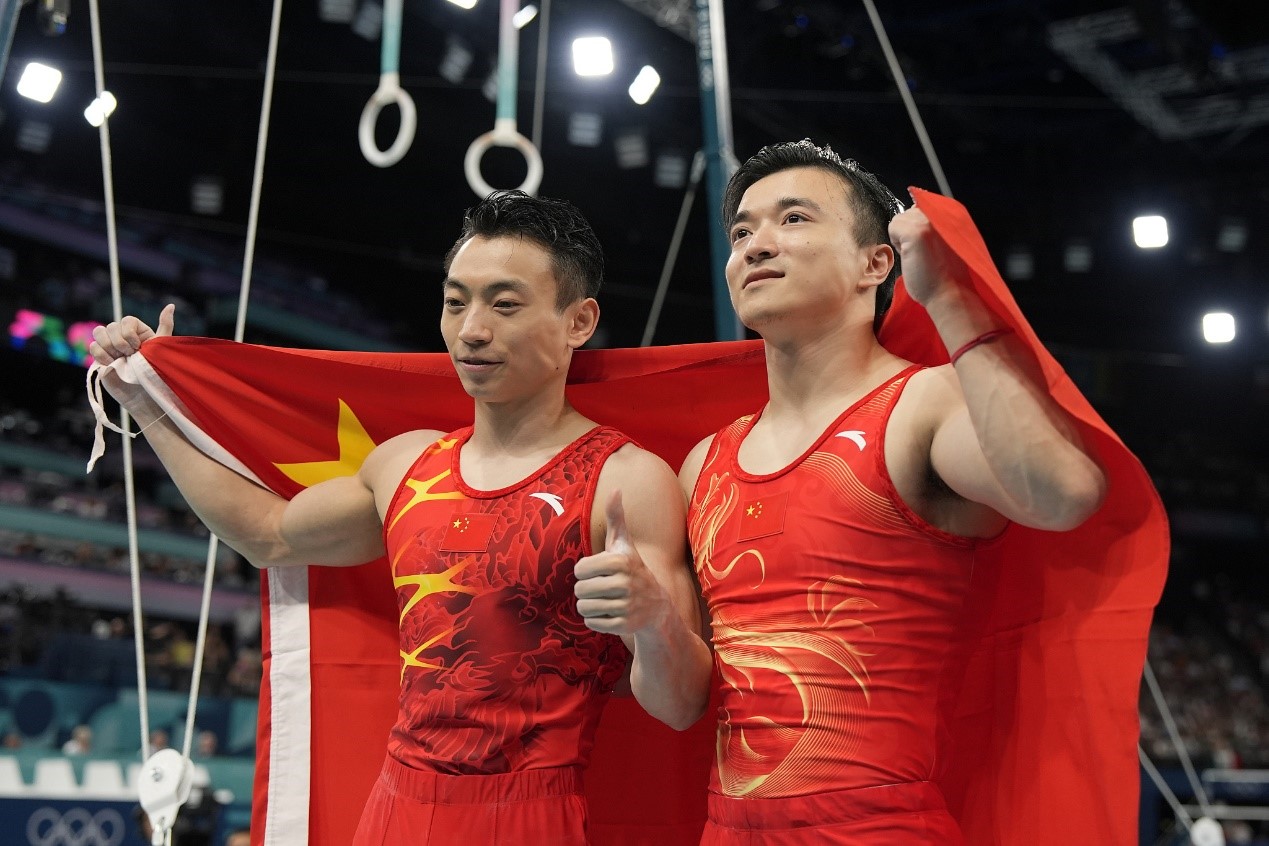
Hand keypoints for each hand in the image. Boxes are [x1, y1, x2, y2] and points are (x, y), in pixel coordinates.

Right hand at [88, 304, 174, 409]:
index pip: (126, 320)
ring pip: (98, 332)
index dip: (129, 334)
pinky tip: (112, 364)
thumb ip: (165, 326)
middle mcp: (123, 337)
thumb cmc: (158, 372)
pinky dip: (101, 355)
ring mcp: (111, 347)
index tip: (138, 348)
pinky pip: (92, 347)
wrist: (146, 396)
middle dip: (119, 343)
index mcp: (138, 332)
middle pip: (110, 326)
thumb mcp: (163, 347)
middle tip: (129, 356)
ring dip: (109, 347)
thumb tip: (171, 305)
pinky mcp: (101, 358)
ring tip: (120, 360)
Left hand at [574, 491, 671, 636]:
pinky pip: (592, 624)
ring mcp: (626, 606)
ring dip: (590, 606)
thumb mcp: (624, 544)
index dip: (585, 572)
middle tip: (603, 589)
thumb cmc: (631, 569)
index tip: (600, 572)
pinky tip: (612, 614)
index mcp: (620, 561)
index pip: (580, 569)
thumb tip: (616, 488)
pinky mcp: (625, 626)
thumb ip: (616, 518)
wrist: (656, 607)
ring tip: (606, 601)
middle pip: (579, 590)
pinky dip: (597, 621)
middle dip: (587, 591)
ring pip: (584, 608)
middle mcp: (625, 583)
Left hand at [888, 206, 965, 307]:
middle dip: (910, 231)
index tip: (925, 243)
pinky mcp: (917, 232)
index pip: (924, 204)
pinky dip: (897, 242)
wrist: (951, 295)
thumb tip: (914, 213)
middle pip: (910, 211)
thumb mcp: (946, 241)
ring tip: (919, 254)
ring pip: (900, 219)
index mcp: (954, 214)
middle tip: (923, 252)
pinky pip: (893, 226)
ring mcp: (930, 221)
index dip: (919, 224)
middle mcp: (944, 213)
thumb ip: (936, 225)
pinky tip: (911, 255)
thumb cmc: (946, 274)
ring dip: (903, 237)